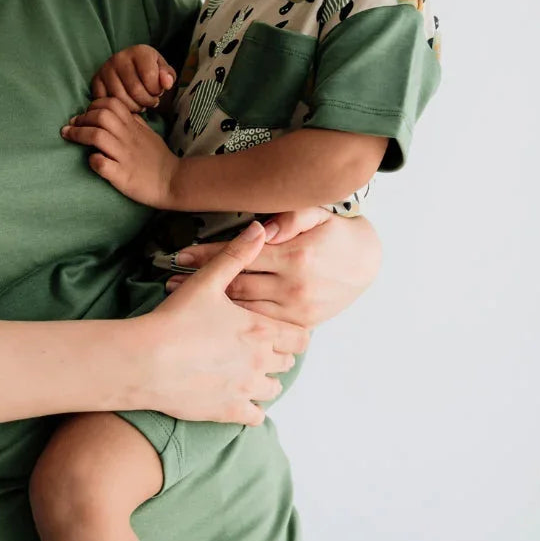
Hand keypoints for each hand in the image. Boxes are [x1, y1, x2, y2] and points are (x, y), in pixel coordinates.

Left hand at [61, 97, 179, 208]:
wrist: (173, 182)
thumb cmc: (159, 159)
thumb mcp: (149, 134)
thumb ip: (136, 122)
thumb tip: (125, 112)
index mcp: (133, 127)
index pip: (111, 103)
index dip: (93, 105)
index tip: (84, 115)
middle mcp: (127, 138)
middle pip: (100, 116)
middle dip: (81, 118)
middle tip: (71, 126)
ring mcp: (124, 157)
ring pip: (97, 136)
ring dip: (79, 134)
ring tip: (68, 136)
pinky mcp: (122, 176)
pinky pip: (102, 164)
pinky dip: (92, 161)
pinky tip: (91, 161)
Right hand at [91, 44, 175, 111]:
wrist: (129, 70)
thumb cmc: (148, 73)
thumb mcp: (162, 72)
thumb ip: (168, 76)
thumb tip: (166, 83)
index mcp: (139, 51)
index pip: (150, 78)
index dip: (156, 91)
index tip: (157, 93)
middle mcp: (120, 57)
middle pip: (135, 90)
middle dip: (146, 102)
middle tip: (149, 103)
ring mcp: (105, 69)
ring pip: (121, 99)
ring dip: (134, 108)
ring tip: (140, 105)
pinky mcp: (95, 82)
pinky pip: (107, 103)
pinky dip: (119, 109)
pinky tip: (126, 106)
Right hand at [141, 221, 308, 425]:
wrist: (145, 361)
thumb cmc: (174, 319)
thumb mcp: (206, 281)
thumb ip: (237, 255)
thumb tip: (260, 228)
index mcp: (261, 330)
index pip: (300, 337)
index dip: (291, 334)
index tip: (275, 332)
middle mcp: (260, 362)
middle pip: (288, 363)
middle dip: (276, 356)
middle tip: (255, 350)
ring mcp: (245, 389)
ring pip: (273, 390)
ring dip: (264, 382)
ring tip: (245, 375)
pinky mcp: (229, 411)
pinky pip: (256, 417)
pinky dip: (251, 410)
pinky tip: (236, 398)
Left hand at [165, 209, 382, 328]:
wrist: (368, 263)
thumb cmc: (336, 234)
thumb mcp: (317, 215)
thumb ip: (290, 218)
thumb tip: (261, 229)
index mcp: (294, 257)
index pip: (240, 255)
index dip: (207, 255)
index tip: (180, 256)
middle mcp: (293, 287)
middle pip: (235, 284)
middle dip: (201, 283)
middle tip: (171, 281)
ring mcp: (296, 310)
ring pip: (244, 308)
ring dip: (211, 306)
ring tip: (181, 301)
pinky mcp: (299, 325)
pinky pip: (260, 325)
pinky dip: (234, 321)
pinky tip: (212, 320)